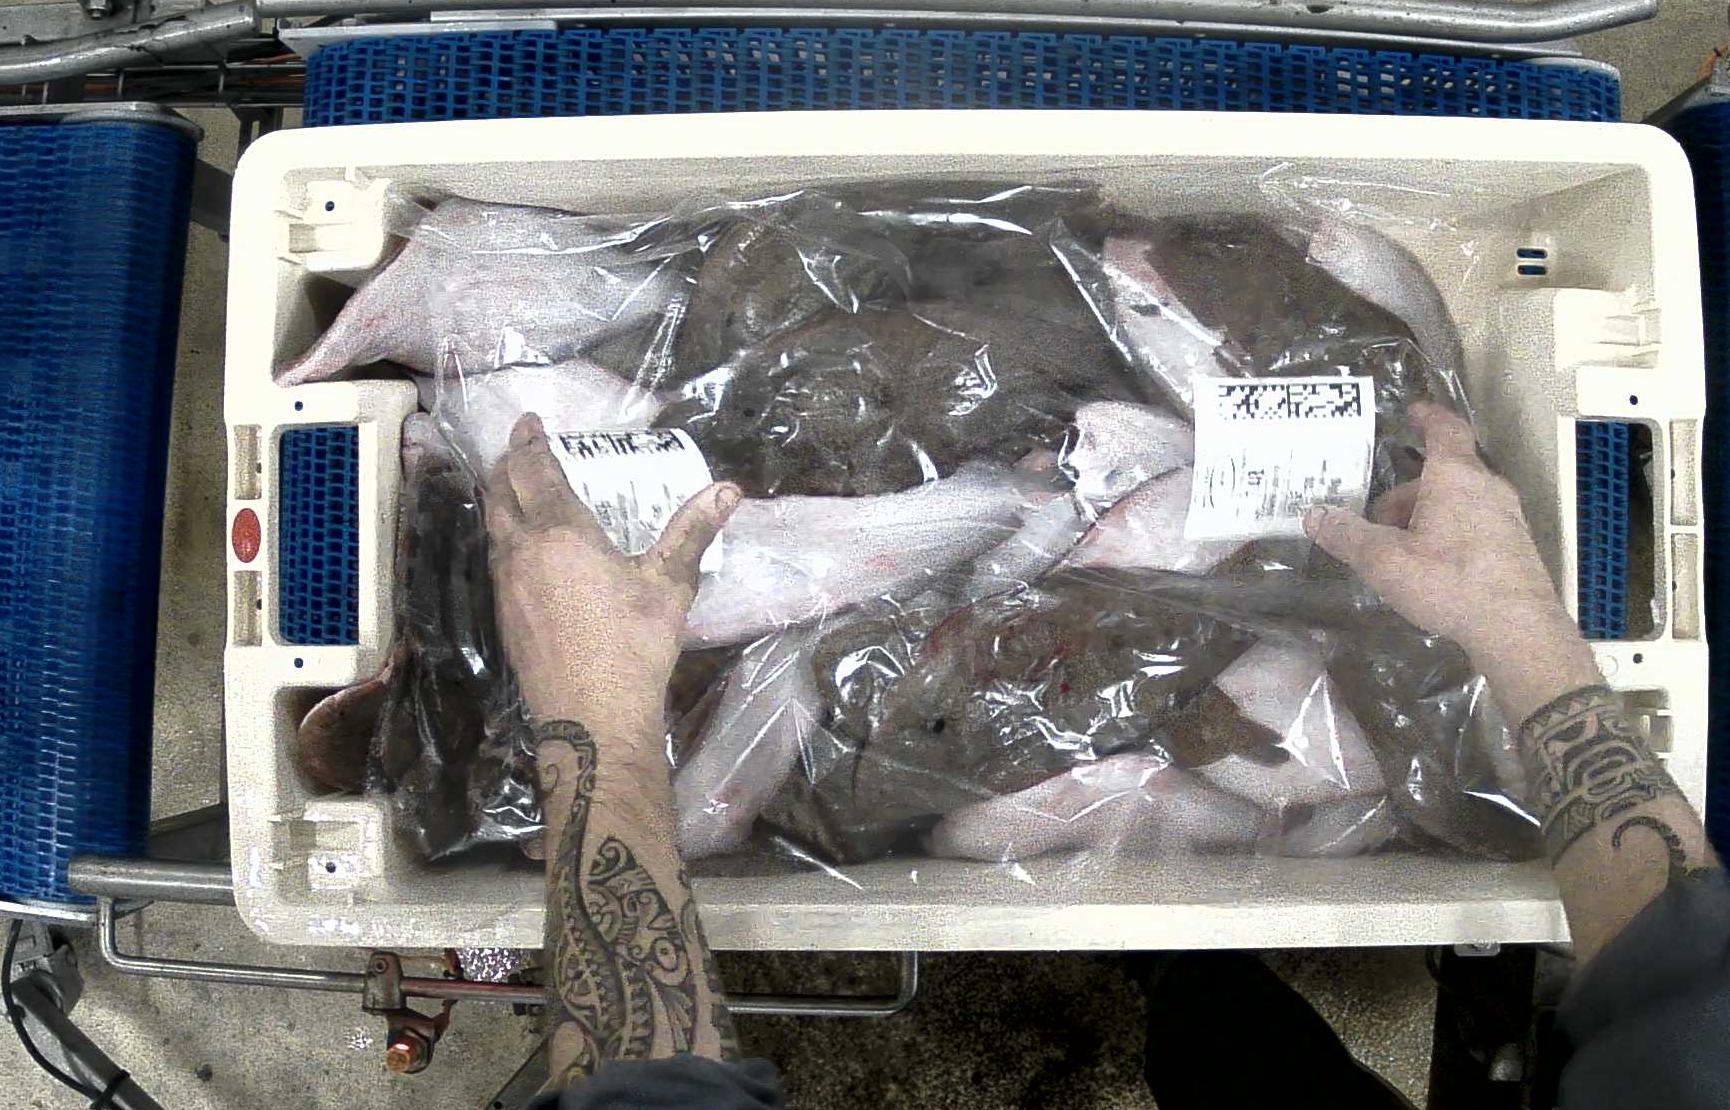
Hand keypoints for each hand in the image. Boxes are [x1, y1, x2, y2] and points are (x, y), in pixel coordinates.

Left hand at [486, 414, 739, 739]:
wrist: (590, 715)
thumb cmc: (633, 645)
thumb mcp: (669, 585)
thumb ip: (692, 532)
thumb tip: (728, 491)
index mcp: (560, 534)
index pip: (535, 472)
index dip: (529, 442)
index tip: (529, 421)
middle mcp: (522, 552)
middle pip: (499, 495)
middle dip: (507, 467)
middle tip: (522, 453)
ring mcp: (506, 586)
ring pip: (494, 529)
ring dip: (502, 504)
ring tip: (521, 495)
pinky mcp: (505, 616)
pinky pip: (499, 560)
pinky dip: (507, 538)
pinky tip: (529, 551)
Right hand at [1303, 402, 1598, 723]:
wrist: (1517, 628)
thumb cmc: (1449, 581)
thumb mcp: (1385, 560)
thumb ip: (1347, 535)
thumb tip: (1314, 515)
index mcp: (1456, 477)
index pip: (1445, 430)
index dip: (1428, 417)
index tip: (1413, 411)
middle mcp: (1487, 488)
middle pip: (1444, 474)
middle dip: (1408, 492)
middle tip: (1377, 521)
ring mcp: (1507, 517)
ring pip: (1459, 501)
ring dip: (1427, 515)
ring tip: (1400, 550)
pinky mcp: (1515, 546)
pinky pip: (1475, 524)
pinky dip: (1449, 533)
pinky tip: (1431, 569)